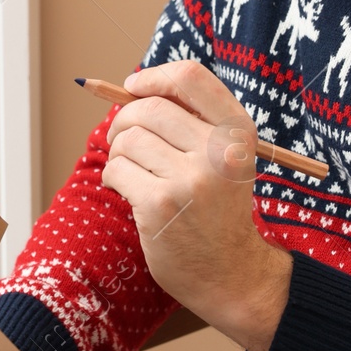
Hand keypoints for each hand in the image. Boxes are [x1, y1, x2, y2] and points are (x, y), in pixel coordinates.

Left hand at [102, 59, 291, 350]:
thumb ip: (194, 121)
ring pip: (128, 139)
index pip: (190, 77)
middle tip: (122, 139)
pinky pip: (117, 170)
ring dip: (118, 153)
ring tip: (130, 171)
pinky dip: (113, 177)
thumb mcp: (225, 157)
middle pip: (149, 108)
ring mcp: (190, 178)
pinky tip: (126, 190)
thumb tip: (136, 88)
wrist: (232, 273)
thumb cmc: (219, 209)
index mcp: (237, 131)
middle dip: (124, 120)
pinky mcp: (160, 204)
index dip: (153, 77)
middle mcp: (218, 150)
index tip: (133, 87)